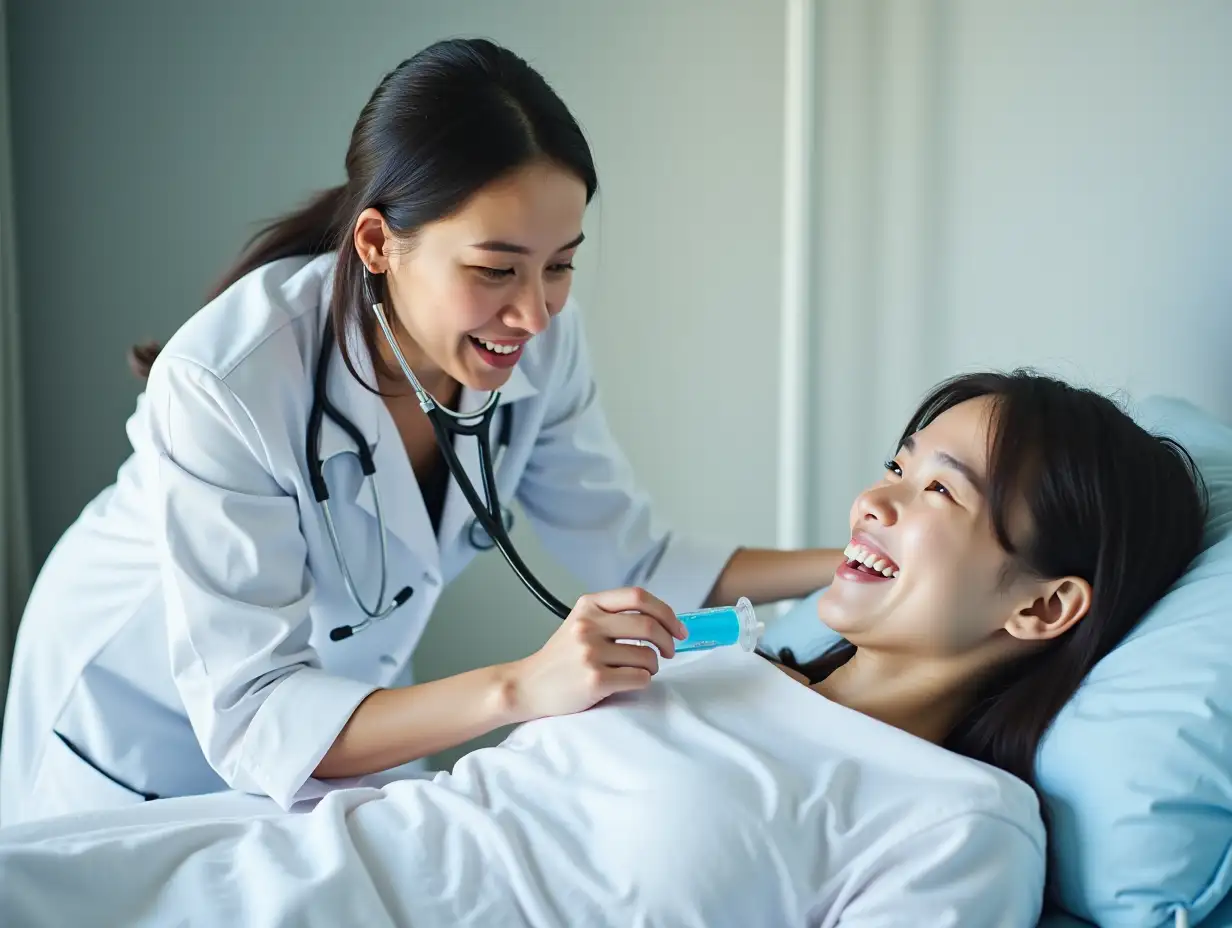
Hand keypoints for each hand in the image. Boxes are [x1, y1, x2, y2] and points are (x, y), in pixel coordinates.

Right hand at [509, 587, 687, 721]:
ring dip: (652, 666)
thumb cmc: (560, 658)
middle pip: (648, 625)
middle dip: (668, 640)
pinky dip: (642, 681)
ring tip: (639, 670)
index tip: (677, 628)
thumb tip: (663, 622)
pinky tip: (627, 682)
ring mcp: (590, 652)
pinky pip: (639, 678)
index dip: (666, 612)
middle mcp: (588, 625)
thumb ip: (612, 616)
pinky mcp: (595, 679)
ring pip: (647, 656)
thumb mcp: (580, 623)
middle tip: (669, 652)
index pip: (638, 596)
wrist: (528, 686)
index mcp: (588, 605)